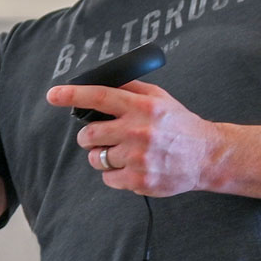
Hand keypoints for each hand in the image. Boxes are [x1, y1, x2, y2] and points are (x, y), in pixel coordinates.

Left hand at [46, 79, 219, 196]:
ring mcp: (139, 157)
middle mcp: (139, 131)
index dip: (72, 95)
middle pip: (89, 135)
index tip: (53, 95)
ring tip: (123, 154)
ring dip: (103, 156)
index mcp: (143, 107)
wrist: (207, 156)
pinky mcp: (140, 180)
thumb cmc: (181, 125)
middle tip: (102, 137)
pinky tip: (133, 167)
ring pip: (96, 158)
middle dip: (89, 137)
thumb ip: (132, 88)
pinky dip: (115, 174)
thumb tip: (101, 81)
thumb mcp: (161, 98)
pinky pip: (108, 178)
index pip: (100, 97)